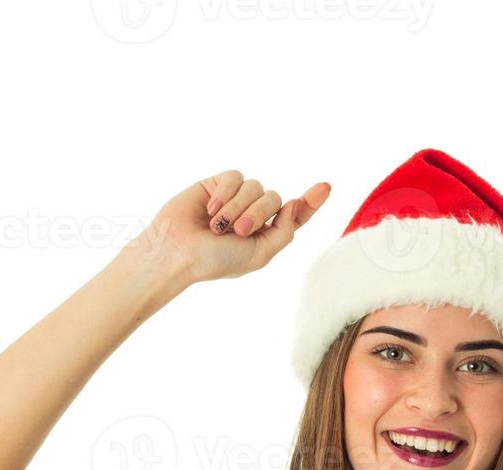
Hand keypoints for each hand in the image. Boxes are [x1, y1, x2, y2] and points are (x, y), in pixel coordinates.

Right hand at [142, 169, 330, 284]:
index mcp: (266, 234)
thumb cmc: (215, 261)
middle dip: (258, 214)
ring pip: (256, 187)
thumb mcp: (259, 255)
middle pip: (274, 199)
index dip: (311, 201)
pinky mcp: (217, 185)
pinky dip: (226, 193)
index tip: (326, 186)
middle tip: (238, 231)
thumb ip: (284, 232)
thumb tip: (294, 204)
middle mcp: (253, 214)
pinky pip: (235, 177)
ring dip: (239, 207)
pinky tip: (211, 209)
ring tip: (219, 225)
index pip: (294, 214)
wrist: (176, 251)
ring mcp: (235, 198)